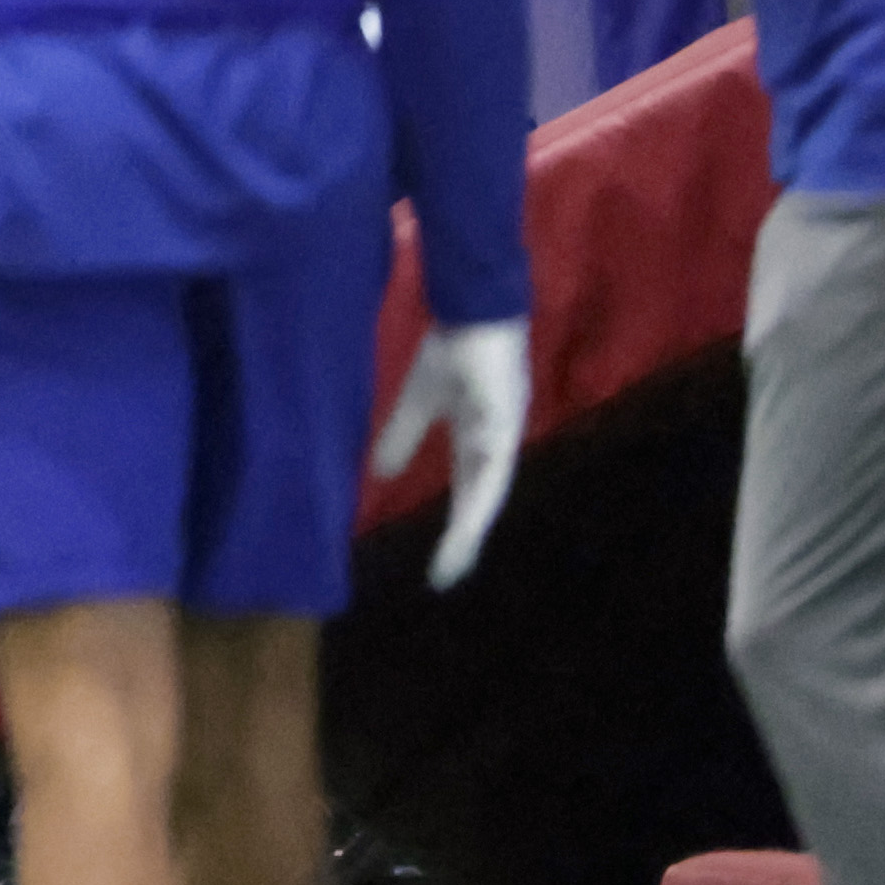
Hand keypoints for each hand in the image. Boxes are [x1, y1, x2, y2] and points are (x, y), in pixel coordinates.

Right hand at [372, 319, 532, 590]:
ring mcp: (504, 429)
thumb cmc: (455, 349)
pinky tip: (471, 507)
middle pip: (482, 500)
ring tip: (455, 554)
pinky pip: (493, 455)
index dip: (456, 530)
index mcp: (479, 442)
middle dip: (464, 540)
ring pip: (490, 486)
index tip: (441, 568)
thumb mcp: (419, 399)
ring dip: (473, 522)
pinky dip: (482, 484)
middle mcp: (498, 443)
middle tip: (446, 577)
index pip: (469, 495)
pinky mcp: (504, 412)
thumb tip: (379, 474)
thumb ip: (403, 436)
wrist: (474, 307)